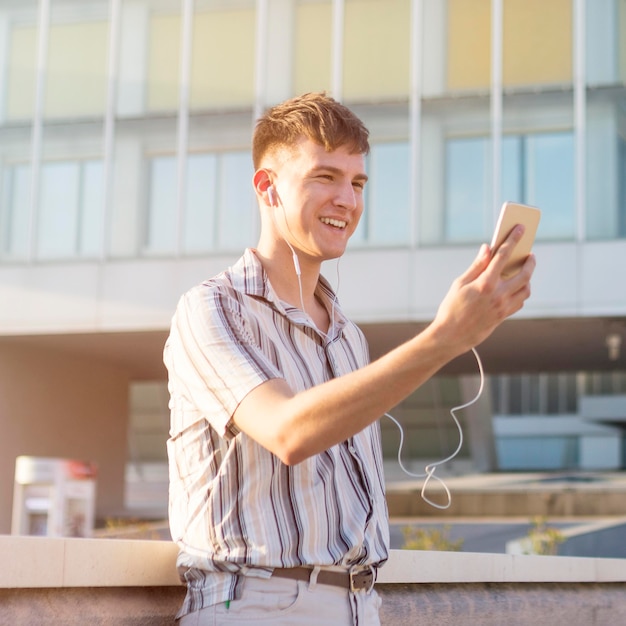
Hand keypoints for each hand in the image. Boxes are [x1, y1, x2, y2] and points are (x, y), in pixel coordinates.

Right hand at [430, 225, 535, 353]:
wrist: (451, 336)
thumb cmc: (452, 308)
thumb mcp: (460, 283)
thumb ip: (477, 265)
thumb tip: (487, 249)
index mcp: (485, 283)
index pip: (503, 255)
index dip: (512, 240)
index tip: (520, 229)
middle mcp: (498, 294)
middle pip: (524, 273)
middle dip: (529, 261)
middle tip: (530, 254)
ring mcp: (503, 307)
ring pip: (526, 289)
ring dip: (528, 278)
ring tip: (524, 271)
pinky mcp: (503, 316)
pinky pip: (520, 302)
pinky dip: (521, 292)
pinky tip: (516, 288)